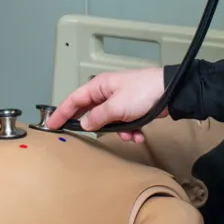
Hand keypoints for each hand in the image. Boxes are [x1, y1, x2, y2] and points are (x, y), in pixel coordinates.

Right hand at [45, 67, 164, 142]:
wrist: (172, 92)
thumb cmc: (143, 92)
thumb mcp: (116, 107)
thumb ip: (97, 117)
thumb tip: (84, 124)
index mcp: (99, 86)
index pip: (74, 99)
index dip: (61, 112)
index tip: (51, 124)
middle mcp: (107, 92)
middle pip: (91, 112)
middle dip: (95, 126)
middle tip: (84, 137)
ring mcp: (120, 100)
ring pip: (109, 121)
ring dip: (119, 132)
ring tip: (130, 134)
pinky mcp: (132, 108)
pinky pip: (124, 124)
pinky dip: (131, 131)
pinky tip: (139, 135)